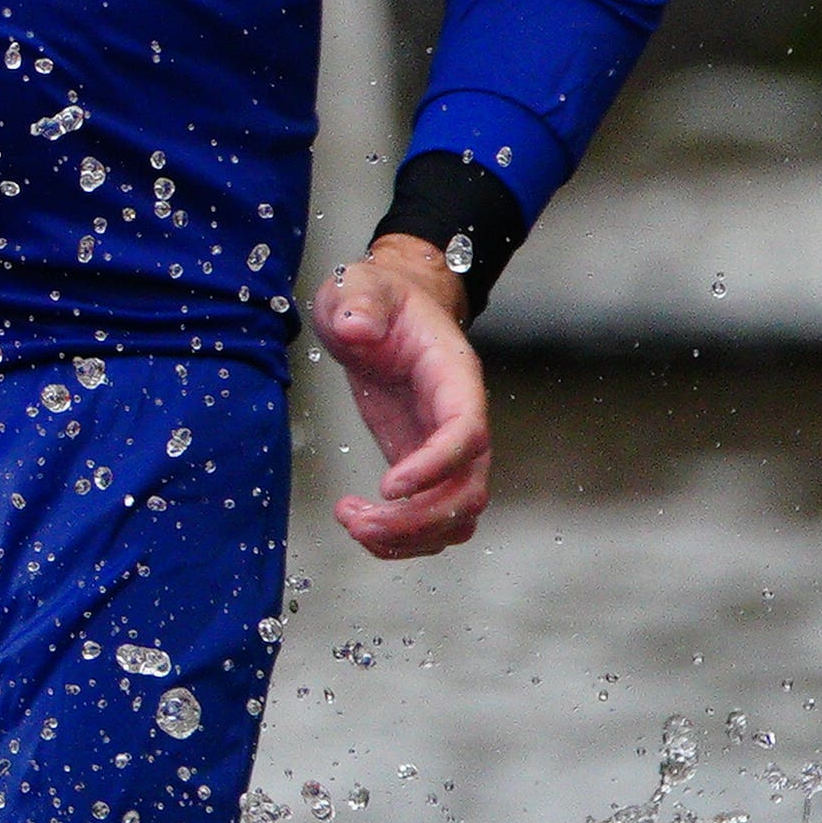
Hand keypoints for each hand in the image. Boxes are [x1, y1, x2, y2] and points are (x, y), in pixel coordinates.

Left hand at [312, 236, 491, 556]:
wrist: (383, 311)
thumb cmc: (378, 297)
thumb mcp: (361, 285)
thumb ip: (361, 300)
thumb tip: (356, 326)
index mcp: (455, 377)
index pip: (467, 432)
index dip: (436, 466)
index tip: (388, 486)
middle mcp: (461, 419)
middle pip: (469, 491)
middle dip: (417, 519)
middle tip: (358, 520)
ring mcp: (445, 449)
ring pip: (456, 517)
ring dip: (408, 537)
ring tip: (352, 522)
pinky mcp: (422, 467)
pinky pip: (431, 519)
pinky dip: (399, 538)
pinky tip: (358, 524)